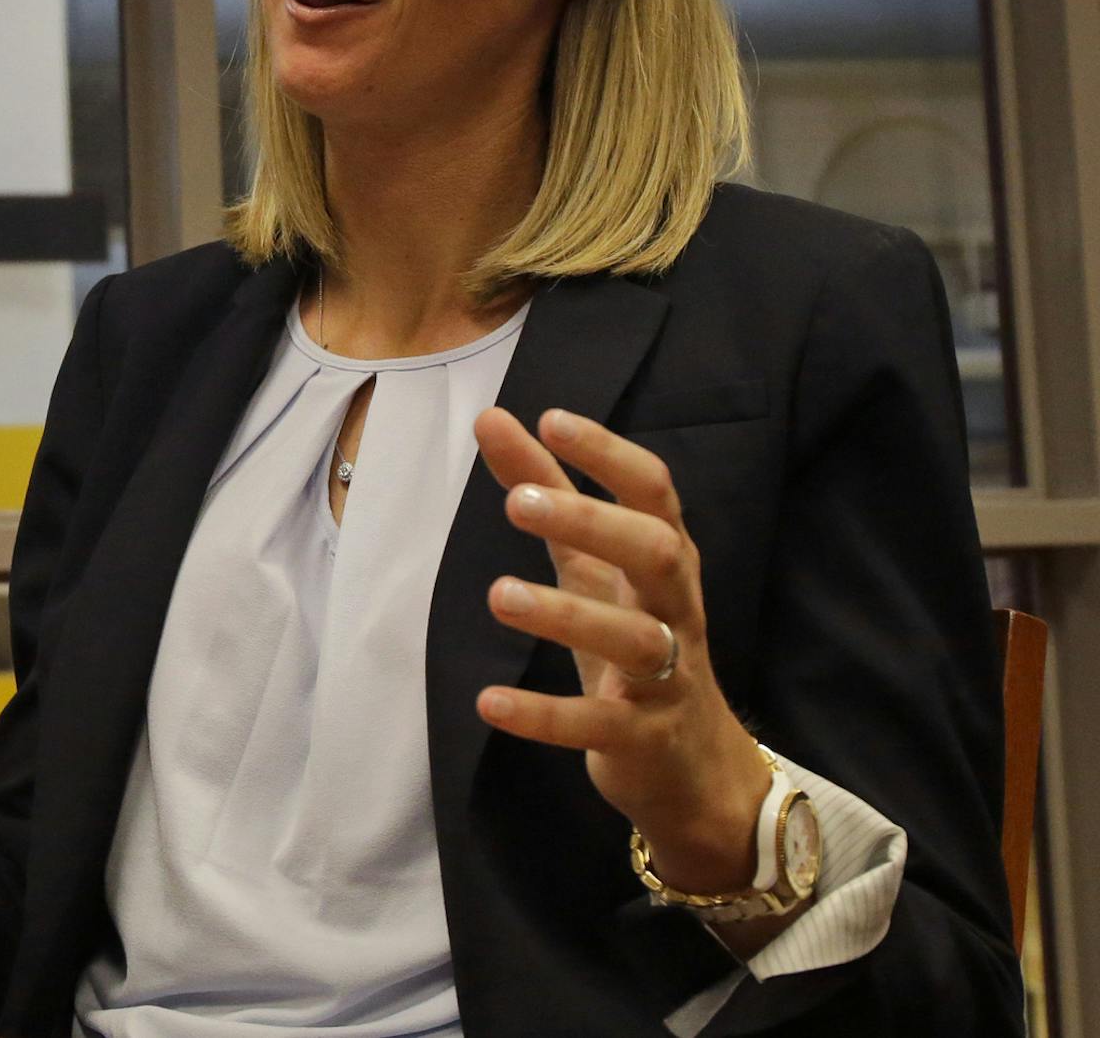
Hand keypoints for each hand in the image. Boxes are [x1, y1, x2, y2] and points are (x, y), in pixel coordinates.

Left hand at [471, 406, 769, 897]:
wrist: (692, 765)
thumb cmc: (635, 638)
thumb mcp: (589, 564)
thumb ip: (544, 490)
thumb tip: (493, 417)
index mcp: (664, 561)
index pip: (653, 493)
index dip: (609, 454)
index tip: (552, 420)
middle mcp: (676, 610)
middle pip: (658, 554)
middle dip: (595, 523)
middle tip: (518, 503)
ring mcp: (667, 677)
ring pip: (635, 640)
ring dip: (565, 616)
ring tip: (497, 594)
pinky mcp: (644, 738)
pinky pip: (598, 725)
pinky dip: (545, 717)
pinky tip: (490, 704)